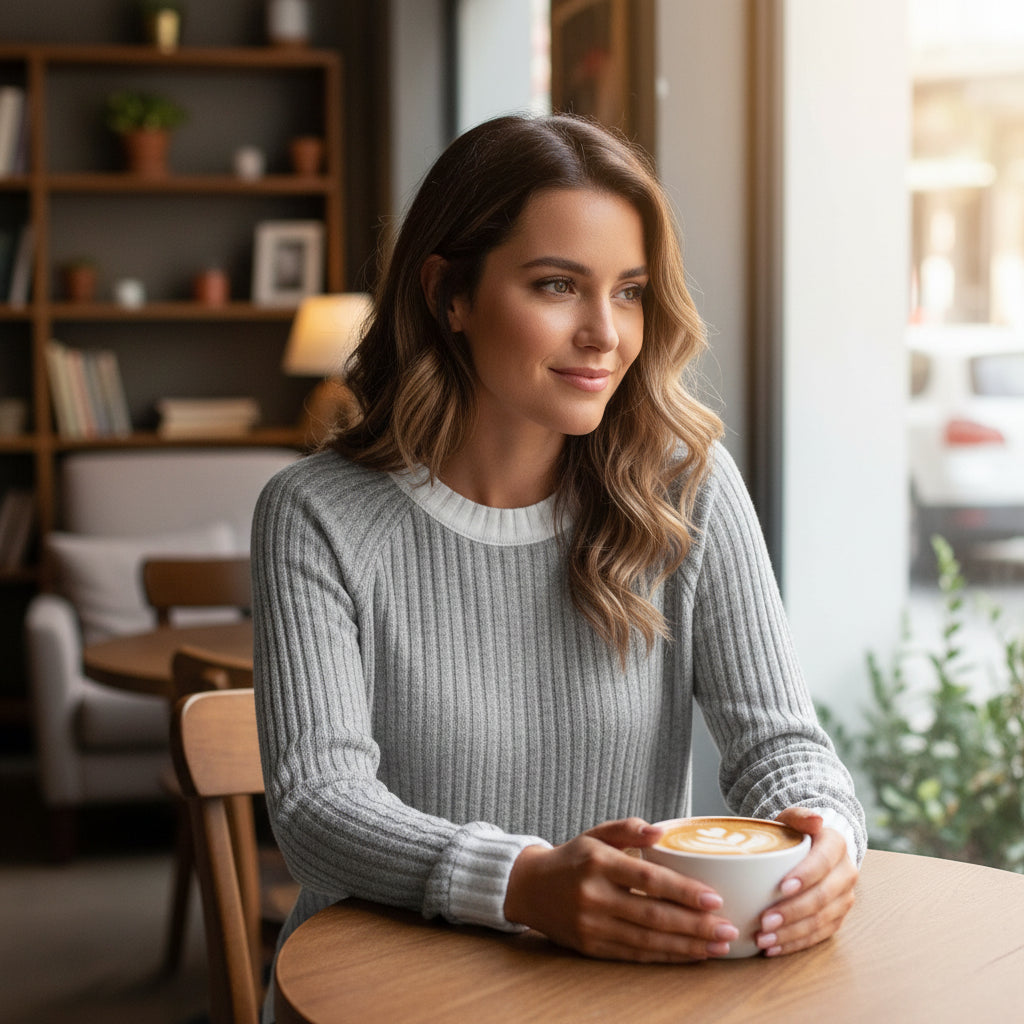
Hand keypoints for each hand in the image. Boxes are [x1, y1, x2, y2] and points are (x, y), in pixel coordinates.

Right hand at [504, 817, 739, 961]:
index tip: (715, 899)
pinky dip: (665, 957)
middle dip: (695, 926)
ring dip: (686, 946)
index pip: (648, 880)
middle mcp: (594, 896)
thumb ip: (628, 829)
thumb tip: (661, 831)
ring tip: (718, 946)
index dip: (683, 892)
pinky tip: (689, 955)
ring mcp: (591, 926)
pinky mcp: (590, 947)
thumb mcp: (596, 834)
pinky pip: (634, 955)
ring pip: (647, 941)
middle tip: (728, 929)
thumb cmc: (572, 858)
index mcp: (598, 862)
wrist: (528, 887)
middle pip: (653, 916)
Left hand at [755, 807, 857, 955]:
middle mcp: (846, 873)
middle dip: (793, 912)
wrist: (811, 848)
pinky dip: (796, 944)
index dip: (805, 876)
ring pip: (821, 921)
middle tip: (764, 922)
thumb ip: (800, 816)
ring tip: (764, 939)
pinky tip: (774, 948)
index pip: (823, 862)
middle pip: (822, 897)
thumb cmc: (794, 833)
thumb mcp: (792, 818)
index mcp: (837, 845)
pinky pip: (819, 936)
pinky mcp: (837, 918)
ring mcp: (844, 899)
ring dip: (792, 933)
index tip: (781, 887)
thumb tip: (817, 819)